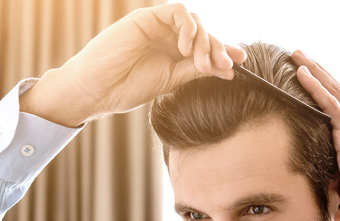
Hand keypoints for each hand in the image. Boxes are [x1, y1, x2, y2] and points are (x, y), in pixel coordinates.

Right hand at [20, 4, 246, 126]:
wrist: (98, 89)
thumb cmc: (128, 88)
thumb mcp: (170, 82)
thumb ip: (195, 72)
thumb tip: (227, 70)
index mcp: (174, 56)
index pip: (205, 49)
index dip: (224, 52)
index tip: (240, 63)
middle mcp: (168, 39)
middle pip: (204, 34)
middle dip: (218, 48)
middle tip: (225, 65)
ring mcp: (158, 27)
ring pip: (194, 21)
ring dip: (205, 41)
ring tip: (202, 63)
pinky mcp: (147, 18)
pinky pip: (177, 12)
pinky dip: (188, 27)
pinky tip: (187, 48)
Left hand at [292, 50, 339, 220]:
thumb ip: (332, 178)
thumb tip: (320, 190)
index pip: (339, 107)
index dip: (326, 90)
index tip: (311, 78)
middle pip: (336, 92)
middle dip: (318, 72)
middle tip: (299, 57)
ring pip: (332, 91)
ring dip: (313, 70)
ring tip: (297, 55)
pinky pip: (329, 104)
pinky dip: (315, 87)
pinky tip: (302, 73)